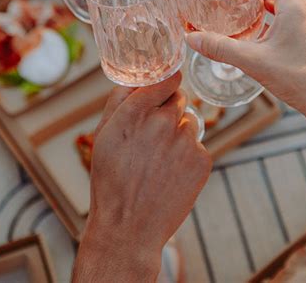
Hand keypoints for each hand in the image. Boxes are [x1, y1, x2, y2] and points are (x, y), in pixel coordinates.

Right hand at [73, 72, 211, 281]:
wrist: (129, 227)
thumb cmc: (111, 180)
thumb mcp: (103, 134)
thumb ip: (120, 100)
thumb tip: (138, 79)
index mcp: (136, 112)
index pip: (166, 79)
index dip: (167, 82)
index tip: (167, 84)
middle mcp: (163, 122)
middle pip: (179, 98)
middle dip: (169, 109)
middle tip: (154, 132)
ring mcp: (186, 141)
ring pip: (189, 122)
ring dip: (179, 132)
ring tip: (160, 158)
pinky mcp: (202, 160)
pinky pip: (198, 145)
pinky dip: (188, 154)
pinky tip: (171, 172)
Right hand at [186, 0, 305, 122]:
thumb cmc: (300, 79)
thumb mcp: (253, 61)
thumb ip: (220, 48)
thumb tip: (192, 39)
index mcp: (293, 4)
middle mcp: (299, 7)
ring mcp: (300, 21)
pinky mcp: (297, 35)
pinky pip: (276, 14)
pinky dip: (258, 12)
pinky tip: (240, 26)